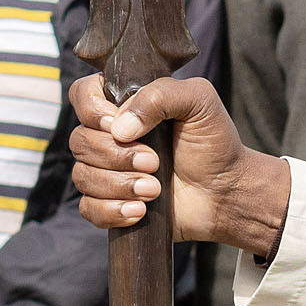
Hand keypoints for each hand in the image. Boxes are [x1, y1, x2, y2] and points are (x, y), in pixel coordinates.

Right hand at [70, 75, 285, 250]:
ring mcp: (108, 171)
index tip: (116, 123)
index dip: (91, 109)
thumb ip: (160, 95)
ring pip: (82, 176)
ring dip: (119, 185)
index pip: (82, 94)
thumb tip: (119, 127)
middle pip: (79, 140)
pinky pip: (88, 208)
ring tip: (155, 190)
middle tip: (155, 163)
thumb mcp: (198, 101)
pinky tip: (140, 212)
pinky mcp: (111, 203)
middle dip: (117, 156)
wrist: (226, 192)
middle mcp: (110, 136)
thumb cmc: (214, 144)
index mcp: (126, 105)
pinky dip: (111, 211)